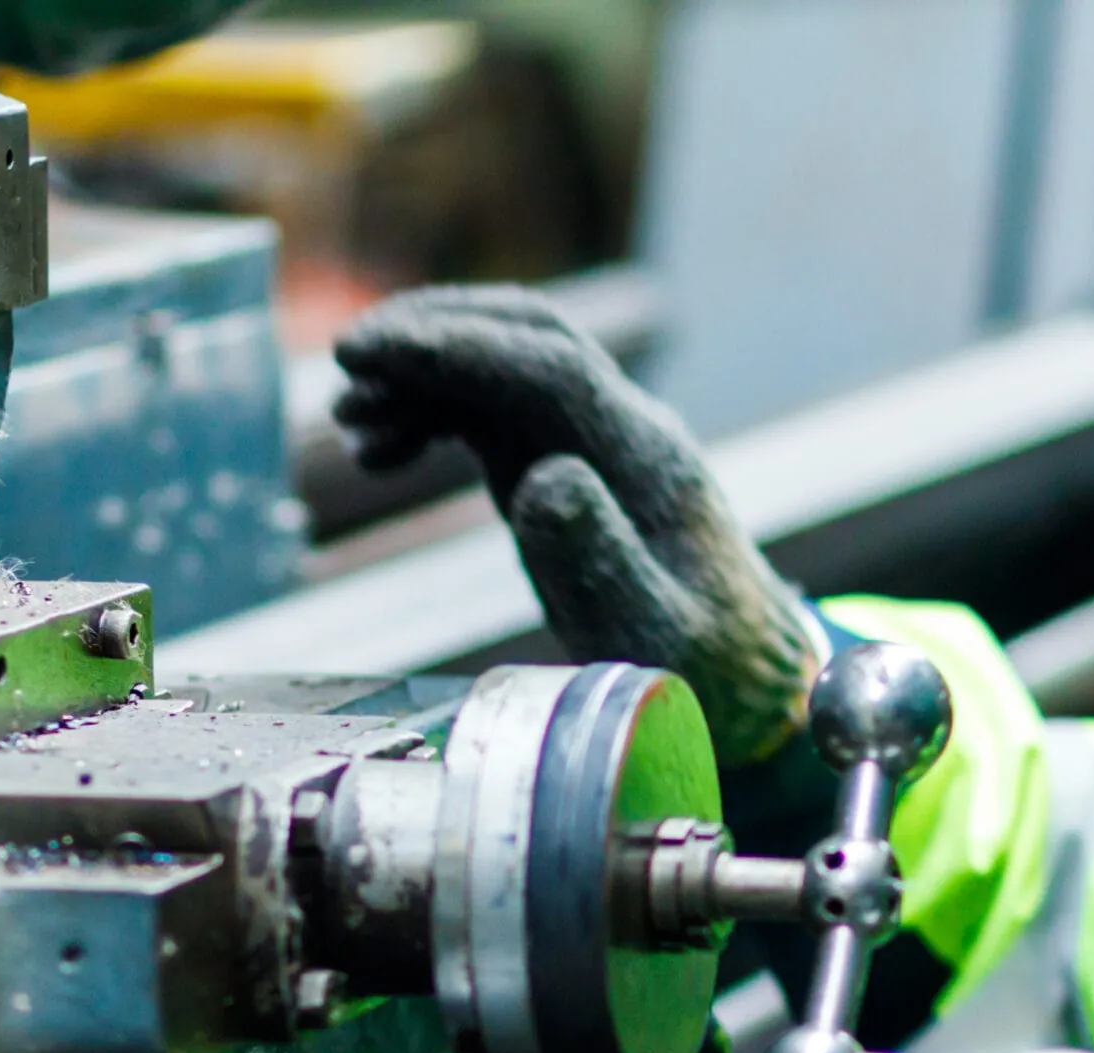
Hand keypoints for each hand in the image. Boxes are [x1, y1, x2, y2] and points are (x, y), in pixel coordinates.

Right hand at [333, 285, 825, 765]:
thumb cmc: (705, 669)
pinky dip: (434, 413)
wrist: (747, 678)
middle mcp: (626, 432)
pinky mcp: (571, 463)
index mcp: (649, 460)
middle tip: (346, 362)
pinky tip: (382, 452)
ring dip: (424, 375)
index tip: (374, 353)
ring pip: (505, 368)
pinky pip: (496, 411)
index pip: (552, 370)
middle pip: (531, 338)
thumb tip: (541, 479)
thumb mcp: (653, 636)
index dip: (461, 351)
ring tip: (350, 424)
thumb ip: (599, 561)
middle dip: (434, 333)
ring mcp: (599, 442)